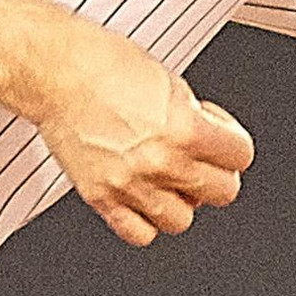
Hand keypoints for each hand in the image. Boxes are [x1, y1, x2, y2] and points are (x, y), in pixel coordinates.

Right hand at [31, 25, 254, 246]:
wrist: (55, 70)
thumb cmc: (102, 63)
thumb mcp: (167, 80)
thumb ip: (193, 117)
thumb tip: (205, 138)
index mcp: (184, 128)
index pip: (241, 156)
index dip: (231, 141)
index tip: (217, 133)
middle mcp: (161, 162)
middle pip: (222, 193)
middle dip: (214, 171)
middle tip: (198, 156)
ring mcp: (130, 184)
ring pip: (182, 220)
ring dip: (180, 199)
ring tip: (166, 176)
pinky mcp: (101, 197)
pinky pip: (139, 233)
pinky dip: (145, 219)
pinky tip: (141, 194)